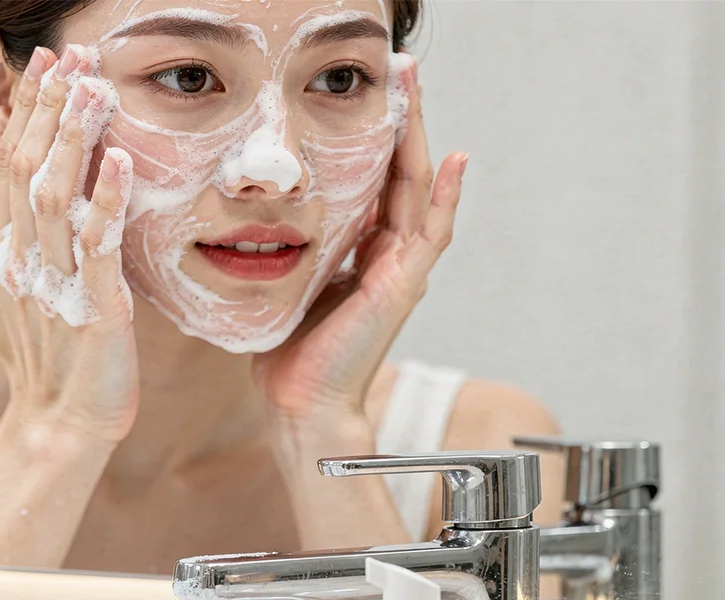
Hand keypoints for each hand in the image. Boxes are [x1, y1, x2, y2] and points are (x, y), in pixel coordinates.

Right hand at [0, 46, 138, 444]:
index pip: (9, 166)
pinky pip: (100, 249)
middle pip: (30, 170)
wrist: (57, 423)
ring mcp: (58, 284)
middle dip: (51, 109)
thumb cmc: (32, 362)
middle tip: (72, 55)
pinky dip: (107, 204)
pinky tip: (119, 162)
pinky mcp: (96, 310)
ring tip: (92, 89)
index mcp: (3, 252)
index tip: (45, 63)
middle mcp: (24, 261)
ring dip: (74, 141)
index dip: (27, 112)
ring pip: (58, 198)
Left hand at [254, 60, 466, 430]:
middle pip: (403, 176)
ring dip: (420, 139)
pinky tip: (454, 160)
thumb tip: (269, 224)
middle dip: (402, 122)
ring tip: (416, 90)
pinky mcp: (401, 288)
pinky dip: (444, 198)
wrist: (302, 403)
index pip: (377, 185)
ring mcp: (401, 272)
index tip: (367, 96)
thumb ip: (300, 254)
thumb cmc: (292, 355)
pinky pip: (430, 235)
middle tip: (399, 71)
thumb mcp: (293, 288)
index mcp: (364, 257)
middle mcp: (388, 259)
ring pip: (418, 192)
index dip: (376, 140)